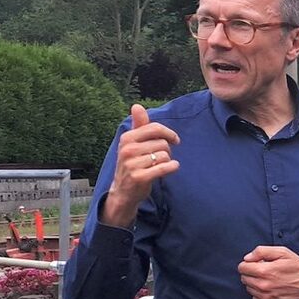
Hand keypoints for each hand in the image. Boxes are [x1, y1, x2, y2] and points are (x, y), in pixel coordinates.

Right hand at [103, 104, 180, 226]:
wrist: (123, 192)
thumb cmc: (132, 165)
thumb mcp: (133, 144)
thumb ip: (138, 126)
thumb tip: (137, 106)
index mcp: (127, 138)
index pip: (155, 128)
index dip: (169, 133)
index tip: (175, 140)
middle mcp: (127, 149)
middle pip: (162, 143)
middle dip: (167, 150)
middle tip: (160, 158)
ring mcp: (131, 164)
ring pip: (164, 155)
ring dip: (167, 161)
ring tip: (158, 166)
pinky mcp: (139, 177)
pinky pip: (164, 167)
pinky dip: (172, 168)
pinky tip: (170, 169)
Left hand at [237, 246, 298, 298]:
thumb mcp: (283, 252)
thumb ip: (261, 251)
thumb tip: (247, 258)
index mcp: (265, 271)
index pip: (242, 268)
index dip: (249, 263)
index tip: (257, 263)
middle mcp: (263, 286)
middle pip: (244, 279)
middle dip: (252, 273)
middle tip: (265, 271)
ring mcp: (266, 298)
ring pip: (249, 289)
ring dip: (256, 284)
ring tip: (270, 280)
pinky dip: (261, 294)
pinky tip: (272, 289)